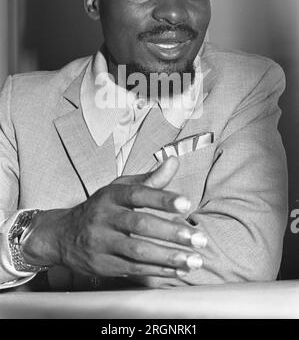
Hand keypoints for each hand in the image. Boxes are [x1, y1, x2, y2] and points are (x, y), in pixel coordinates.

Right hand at [22, 157, 207, 278]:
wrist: (64, 235)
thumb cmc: (101, 208)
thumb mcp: (119, 188)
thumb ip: (149, 179)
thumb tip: (173, 161)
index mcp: (111, 195)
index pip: (138, 194)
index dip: (162, 198)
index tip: (186, 204)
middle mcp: (104, 218)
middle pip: (140, 224)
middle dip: (172, 233)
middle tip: (198, 239)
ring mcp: (101, 243)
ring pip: (138, 251)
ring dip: (169, 256)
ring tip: (194, 259)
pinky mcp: (103, 265)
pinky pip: (134, 269)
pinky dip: (158, 270)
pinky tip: (178, 269)